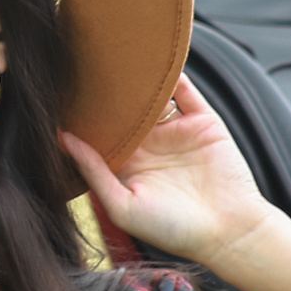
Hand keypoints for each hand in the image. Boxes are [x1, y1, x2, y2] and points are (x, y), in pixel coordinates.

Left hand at [60, 74, 279, 268]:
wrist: (228, 232)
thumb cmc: (173, 230)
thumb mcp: (122, 206)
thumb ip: (94, 172)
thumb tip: (64, 139)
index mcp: (127, 166)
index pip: (100, 134)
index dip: (84, 118)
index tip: (62, 97)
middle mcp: (149, 146)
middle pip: (122, 111)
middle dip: (106, 92)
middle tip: (84, 67)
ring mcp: (175, 131)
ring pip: (151, 97)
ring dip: (137, 80)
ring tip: (117, 58)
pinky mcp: (201, 121)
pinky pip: (185, 91)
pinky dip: (173, 74)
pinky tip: (157, 59)